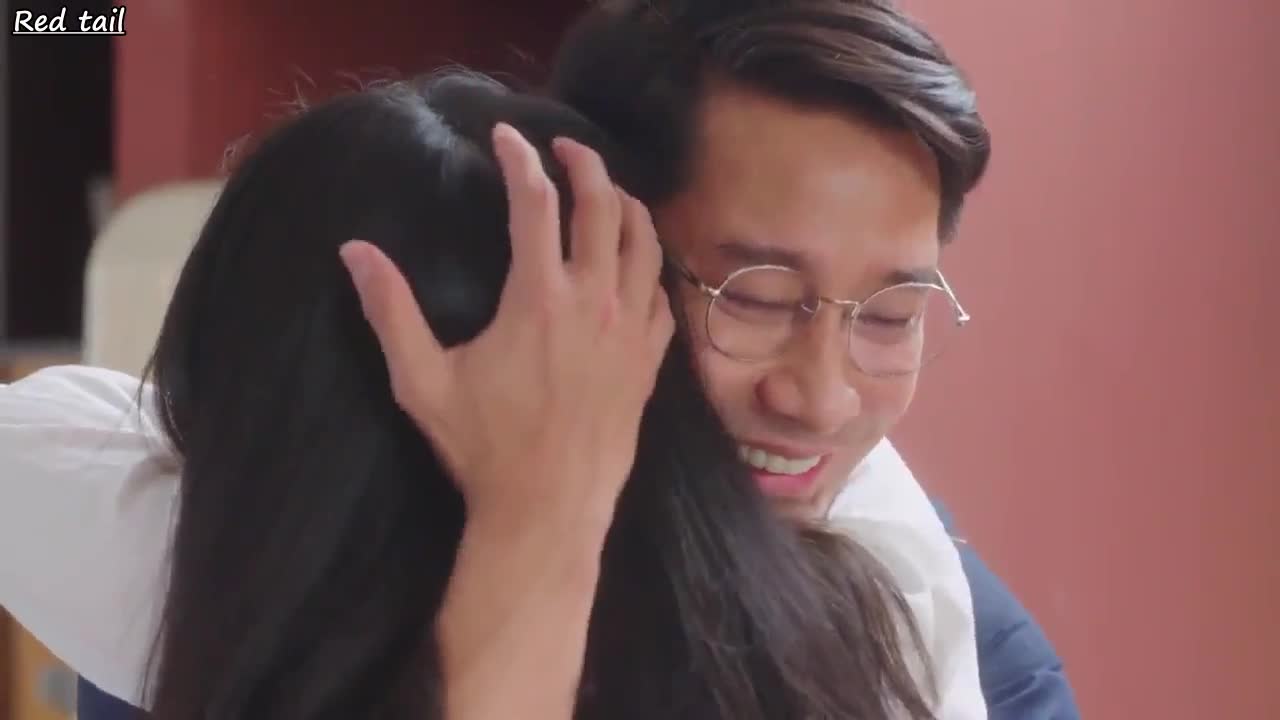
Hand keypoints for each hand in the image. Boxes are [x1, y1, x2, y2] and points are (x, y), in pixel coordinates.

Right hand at [338, 121, 672, 536]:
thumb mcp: (422, 382)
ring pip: (644, 243)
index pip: (536, 203)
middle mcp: (594, 302)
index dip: (521, 159)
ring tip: (607, 191)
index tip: (506, 136)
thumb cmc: (483, 449)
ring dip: (626, 205)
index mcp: (539, 298)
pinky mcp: (649, 362)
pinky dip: (651, 265)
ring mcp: (630, 331)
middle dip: (585, 164)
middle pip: (603, 206)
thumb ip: (390, 312)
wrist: (548, 510)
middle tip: (565, 147)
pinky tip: (636, 264)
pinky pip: (662, 295)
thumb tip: (354, 251)